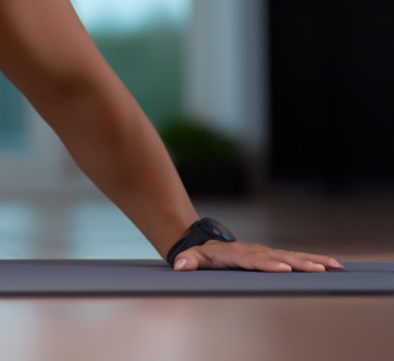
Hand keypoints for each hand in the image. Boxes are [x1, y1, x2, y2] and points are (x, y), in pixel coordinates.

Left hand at [172, 240, 343, 271]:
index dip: (267, 264)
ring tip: (334, 267)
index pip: (253, 260)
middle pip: (278, 257)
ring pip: (292, 256)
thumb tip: (179, 264)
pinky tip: (333, 265)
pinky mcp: (275, 256)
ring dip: (313, 261)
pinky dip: (315, 260)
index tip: (283, 268)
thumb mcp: (192, 257)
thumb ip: (187, 260)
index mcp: (237, 254)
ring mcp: (267, 252)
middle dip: (298, 263)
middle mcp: (255, 251)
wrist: (207, 243)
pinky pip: (296, 258)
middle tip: (317, 269)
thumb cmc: (202, 255)